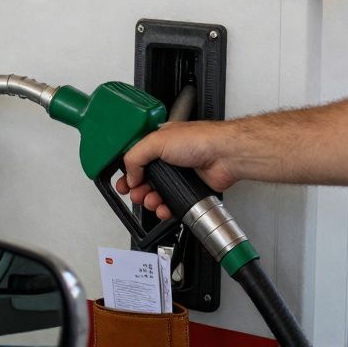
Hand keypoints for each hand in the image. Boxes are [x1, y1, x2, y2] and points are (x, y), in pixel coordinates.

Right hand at [115, 121, 240, 219]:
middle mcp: (169, 157)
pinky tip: (163, 208)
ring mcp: (180, 174)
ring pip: (158, 192)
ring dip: (150, 199)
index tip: (123, 182)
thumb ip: (136, 156)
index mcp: (159, 142)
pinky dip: (166, 207)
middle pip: (146, 177)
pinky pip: (173, 201)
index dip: (128, 171)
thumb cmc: (199, 139)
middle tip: (134, 194)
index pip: (137, 157)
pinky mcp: (189, 188)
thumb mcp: (156, 141)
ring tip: (149, 201)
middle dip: (137, 188)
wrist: (224, 156)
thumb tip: (129, 174)